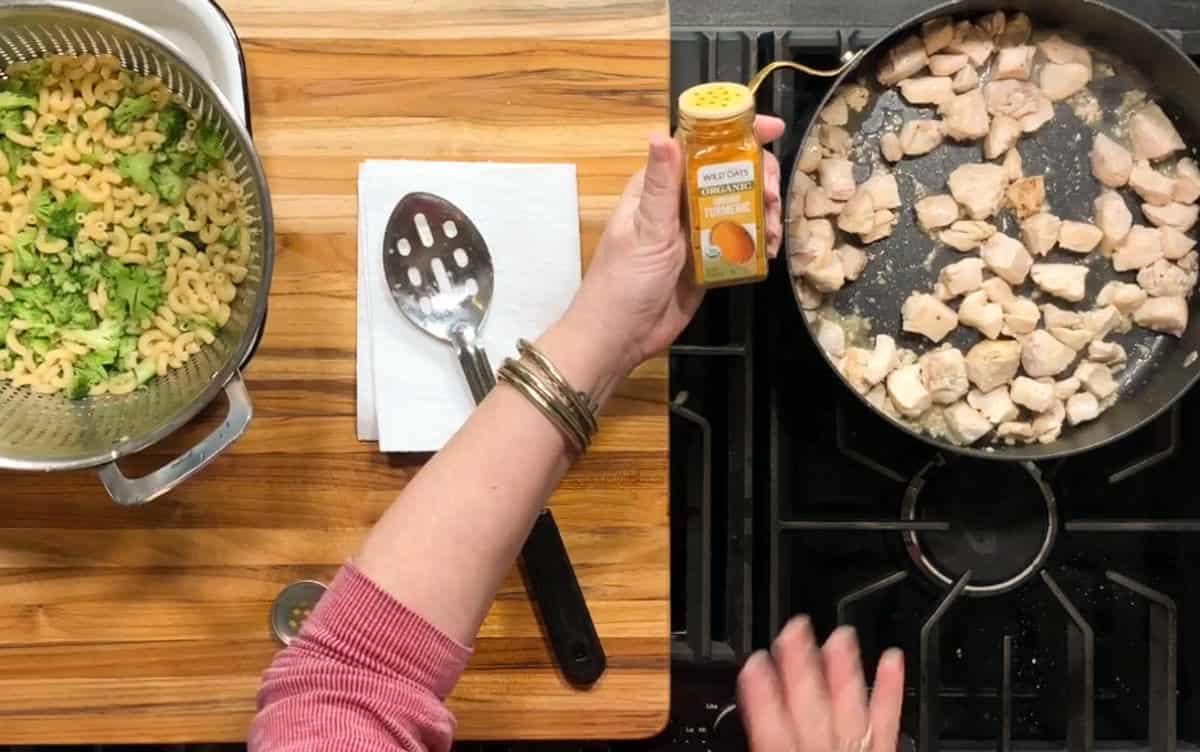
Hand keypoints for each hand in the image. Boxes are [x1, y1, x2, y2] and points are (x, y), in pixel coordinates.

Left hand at [565, 115, 786, 377]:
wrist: (621, 336)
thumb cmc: (624, 281)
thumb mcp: (646, 230)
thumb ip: (660, 184)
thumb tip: (662, 134)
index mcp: (659, 186)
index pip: (701, 145)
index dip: (738, 132)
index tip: (773, 129)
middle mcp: (680, 202)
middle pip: (731, 173)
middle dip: (760, 178)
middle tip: (772, 199)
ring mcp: (696, 231)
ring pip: (741, 205)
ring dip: (765, 213)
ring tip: (774, 231)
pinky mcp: (709, 259)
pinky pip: (741, 240)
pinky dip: (760, 241)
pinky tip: (770, 250)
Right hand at [737, 617, 905, 751]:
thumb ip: (760, 746)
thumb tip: (741, 728)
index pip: (772, 732)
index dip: (762, 696)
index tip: (755, 661)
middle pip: (811, 710)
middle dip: (802, 666)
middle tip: (795, 628)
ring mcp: (857, 751)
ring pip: (851, 708)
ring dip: (845, 669)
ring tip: (841, 634)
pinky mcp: (884, 751)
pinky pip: (889, 721)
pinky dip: (891, 689)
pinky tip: (892, 659)